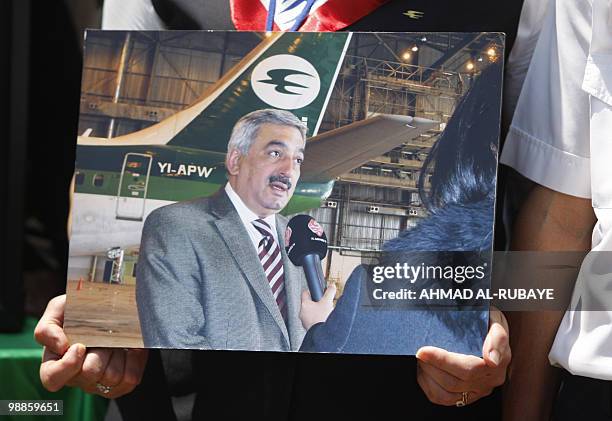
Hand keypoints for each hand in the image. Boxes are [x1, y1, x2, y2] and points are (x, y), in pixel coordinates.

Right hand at [34, 295, 148, 397]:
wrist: (114, 309)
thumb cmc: (81, 310)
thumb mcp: (59, 308)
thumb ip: (48, 327)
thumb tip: (61, 347)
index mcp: (55, 363)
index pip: (52, 378)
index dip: (67, 365)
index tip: (80, 346)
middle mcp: (76, 378)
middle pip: (89, 373)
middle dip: (100, 350)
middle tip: (103, 334)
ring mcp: (99, 384)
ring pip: (111, 376)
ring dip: (118, 352)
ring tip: (115, 340)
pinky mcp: (121, 384)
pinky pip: (130, 378)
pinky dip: (134, 359)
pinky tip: (129, 349)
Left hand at [299, 283, 336, 329]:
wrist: (323, 335)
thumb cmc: (322, 319)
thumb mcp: (328, 302)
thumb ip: (329, 292)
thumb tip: (331, 286)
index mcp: (304, 304)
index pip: (305, 293)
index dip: (311, 291)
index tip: (315, 291)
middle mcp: (302, 312)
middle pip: (308, 303)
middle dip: (315, 303)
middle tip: (323, 303)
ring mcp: (304, 321)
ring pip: (310, 313)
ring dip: (316, 312)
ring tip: (324, 313)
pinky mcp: (308, 328)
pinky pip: (311, 321)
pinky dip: (317, 320)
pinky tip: (323, 320)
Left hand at [416, 307, 509, 405]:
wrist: (489, 331)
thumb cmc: (487, 322)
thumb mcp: (496, 321)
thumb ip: (497, 338)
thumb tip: (491, 360)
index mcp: (499, 362)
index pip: (468, 368)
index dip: (442, 361)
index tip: (423, 351)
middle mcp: (490, 380)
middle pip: (454, 382)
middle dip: (431, 366)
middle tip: (418, 351)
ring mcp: (478, 390)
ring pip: (446, 393)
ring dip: (428, 376)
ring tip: (421, 360)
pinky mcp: (466, 396)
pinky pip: (443, 399)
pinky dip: (428, 386)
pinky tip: (424, 371)